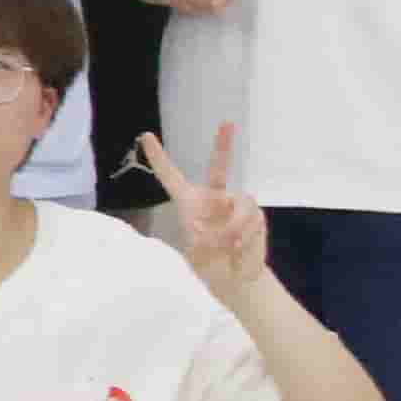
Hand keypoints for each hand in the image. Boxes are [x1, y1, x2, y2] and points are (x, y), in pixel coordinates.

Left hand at [140, 122, 269, 296]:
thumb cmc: (210, 263)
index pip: (171, 176)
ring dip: (233, 229)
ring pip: (240, 205)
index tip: (145, 135)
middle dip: (224, 144)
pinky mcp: (255, 214)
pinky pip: (252, 217)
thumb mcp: (197, 254)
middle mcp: (214, 197)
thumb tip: (214, 229)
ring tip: (230, 245)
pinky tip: (241, 246)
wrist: (236, 278)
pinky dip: (245, 234)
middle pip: (219, 166)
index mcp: (189, 203)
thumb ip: (202, 240)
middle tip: (228, 122)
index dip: (158, 157)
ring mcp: (237, 203)